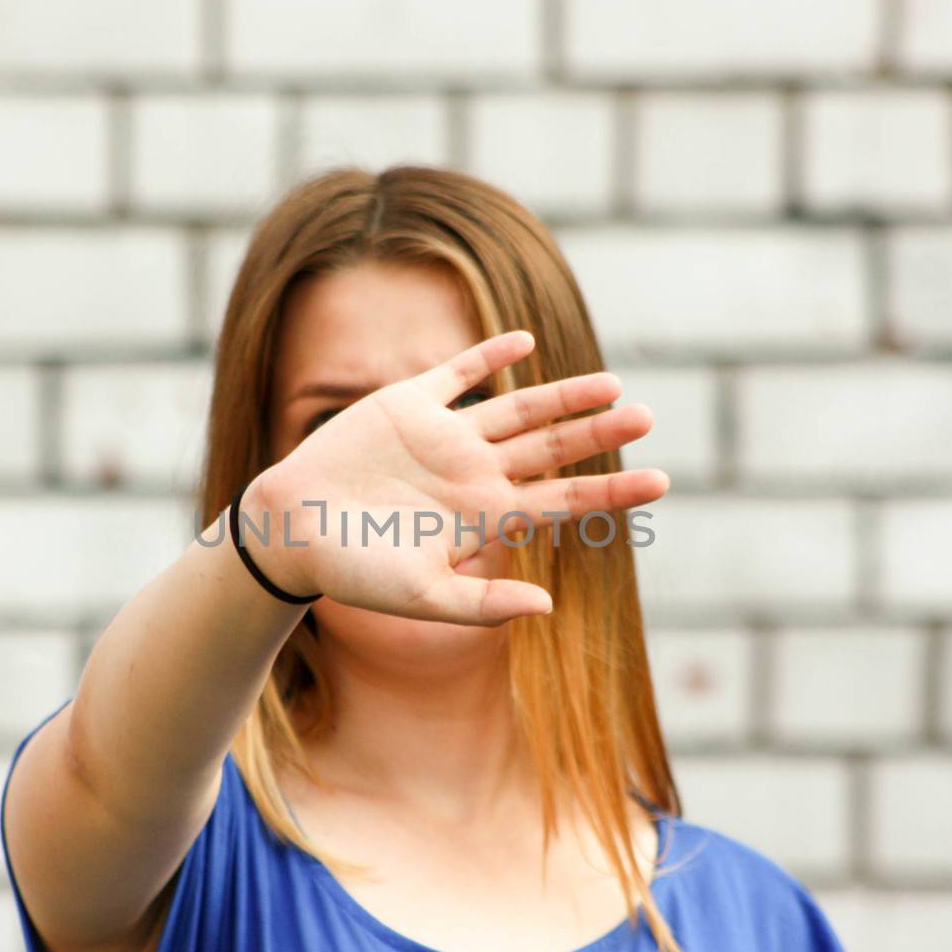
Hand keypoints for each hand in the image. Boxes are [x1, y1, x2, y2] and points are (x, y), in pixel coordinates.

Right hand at [239, 330, 667, 626]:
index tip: (662, 482)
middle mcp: (474, 474)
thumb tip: (549, 608)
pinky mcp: (407, 405)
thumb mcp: (422, 597)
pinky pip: (457, 374)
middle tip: (649, 417)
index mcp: (484, 519)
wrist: (290, 531)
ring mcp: (444, 437)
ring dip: (564, 396)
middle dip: (599, 434)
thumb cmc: (353, 574)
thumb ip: (483, 605)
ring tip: (612, 384)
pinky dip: (490, 357)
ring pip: (519, 410)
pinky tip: (525, 343)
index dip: (612, 491)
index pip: (563, 501)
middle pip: (552, 450)